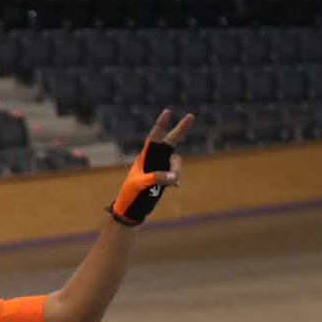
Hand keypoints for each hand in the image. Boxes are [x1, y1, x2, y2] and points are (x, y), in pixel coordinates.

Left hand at [108, 110, 194, 226]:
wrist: (131, 209)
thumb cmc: (130, 194)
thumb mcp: (140, 184)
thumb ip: (156, 178)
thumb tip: (173, 177)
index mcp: (144, 156)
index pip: (154, 136)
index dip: (161, 124)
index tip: (167, 111)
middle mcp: (154, 159)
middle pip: (170, 143)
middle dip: (180, 129)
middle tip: (191, 115)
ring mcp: (160, 168)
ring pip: (176, 162)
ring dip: (177, 169)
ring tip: (173, 182)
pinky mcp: (164, 178)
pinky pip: (175, 174)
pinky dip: (176, 178)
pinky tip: (175, 185)